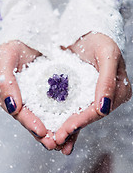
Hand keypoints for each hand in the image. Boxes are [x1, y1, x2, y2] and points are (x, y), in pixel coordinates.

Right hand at [0, 40, 55, 149]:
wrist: (31, 36)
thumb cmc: (14, 45)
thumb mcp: (5, 56)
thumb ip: (4, 80)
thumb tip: (13, 107)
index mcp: (6, 94)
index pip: (18, 112)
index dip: (29, 123)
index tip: (42, 131)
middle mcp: (20, 99)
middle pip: (31, 119)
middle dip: (43, 134)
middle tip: (56, 144)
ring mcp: (34, 97)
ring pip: (44, 117)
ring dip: (54, 130)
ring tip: (66, 142)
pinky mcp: (47, 94)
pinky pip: (55, 108)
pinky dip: (62, 118)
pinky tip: (72, 127)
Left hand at [55, 33, 131, 154]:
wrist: (86, 31)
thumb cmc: (100, 40)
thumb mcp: (107, 55)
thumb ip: (108, 80)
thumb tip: (104, 108)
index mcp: (118, 91)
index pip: (99, 110)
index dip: (83, 120)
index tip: (67, 128)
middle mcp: (106, 96)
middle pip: (88, 116)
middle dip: (72, 128)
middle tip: (56, 139)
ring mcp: (93, 96)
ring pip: (80, 115)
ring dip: (67, 129)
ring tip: (53, 140)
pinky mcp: (81, 93)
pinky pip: (72, 108)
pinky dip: (64, 119)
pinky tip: (54, 130)